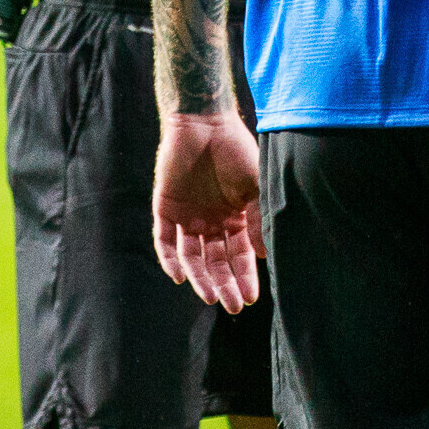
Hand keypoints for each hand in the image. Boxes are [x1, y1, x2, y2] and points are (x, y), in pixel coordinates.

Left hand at [153, 109, 264, 312]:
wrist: (203, 122)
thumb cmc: (236, 150)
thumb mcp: (255, 185)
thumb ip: (258, 218)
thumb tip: (263, 255)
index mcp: (234, 217)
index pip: (240, 255)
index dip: (245, 277)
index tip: (252, 298)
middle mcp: (211, 221)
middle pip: (216, 261)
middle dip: (225, 284)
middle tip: (233, 306)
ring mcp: (187, 216)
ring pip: (191, 257)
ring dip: (200, 277)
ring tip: (210, 296)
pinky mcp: (165, 209)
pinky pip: (165, 241)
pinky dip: (170, 259)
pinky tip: (180, 277)